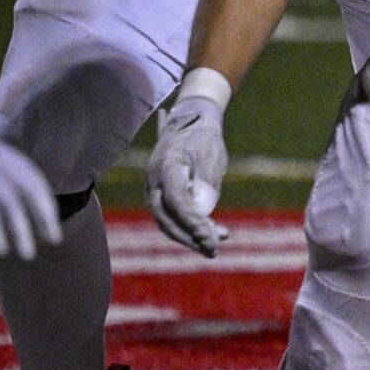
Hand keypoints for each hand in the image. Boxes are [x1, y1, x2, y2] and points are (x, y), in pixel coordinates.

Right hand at [0, 126, 59, 261]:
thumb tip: (6, 210)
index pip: (29, 177)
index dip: (43, 201)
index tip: (51, 224)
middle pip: (25, 186)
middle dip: (42, 214)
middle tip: (53, 240)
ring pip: (7, 199)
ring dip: (20, 228)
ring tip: (28, 253)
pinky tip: (1, 247)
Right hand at [146, 94, 230, 257]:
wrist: (189, 120)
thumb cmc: (203, 137)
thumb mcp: (212, 155)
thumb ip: (207, 183)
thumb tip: (203, 213)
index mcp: (166, 166)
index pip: (176, 200)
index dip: (192, 220)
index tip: (210, 235)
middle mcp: (155, 180)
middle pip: (166, 217)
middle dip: (189, 236)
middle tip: (213, 249)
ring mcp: (155, 189)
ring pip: (167, 221)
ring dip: (190, 237)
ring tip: (214, 248)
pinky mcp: (162, 196)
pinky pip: (172, 216)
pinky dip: (190, 227)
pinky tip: (213, 234)